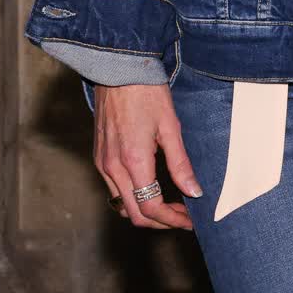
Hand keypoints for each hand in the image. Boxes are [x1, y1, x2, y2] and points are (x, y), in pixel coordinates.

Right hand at [92, 81, 202, 229]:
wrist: (118, 71)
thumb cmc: (147, 94)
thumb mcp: (170, 127)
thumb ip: (180, 163)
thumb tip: (194, 191)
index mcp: (133, 161)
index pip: (151, 206)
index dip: (172, 219)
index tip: (190, 220)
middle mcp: (112, 168)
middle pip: (134, 214)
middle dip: (161, 221)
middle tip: (183, 217)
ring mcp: (102, 164)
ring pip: (122, 205)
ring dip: (146, 211)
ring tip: (171, 206)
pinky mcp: (99, 157)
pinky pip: (115, 189)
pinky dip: (133, 198)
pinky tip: (152, 188)